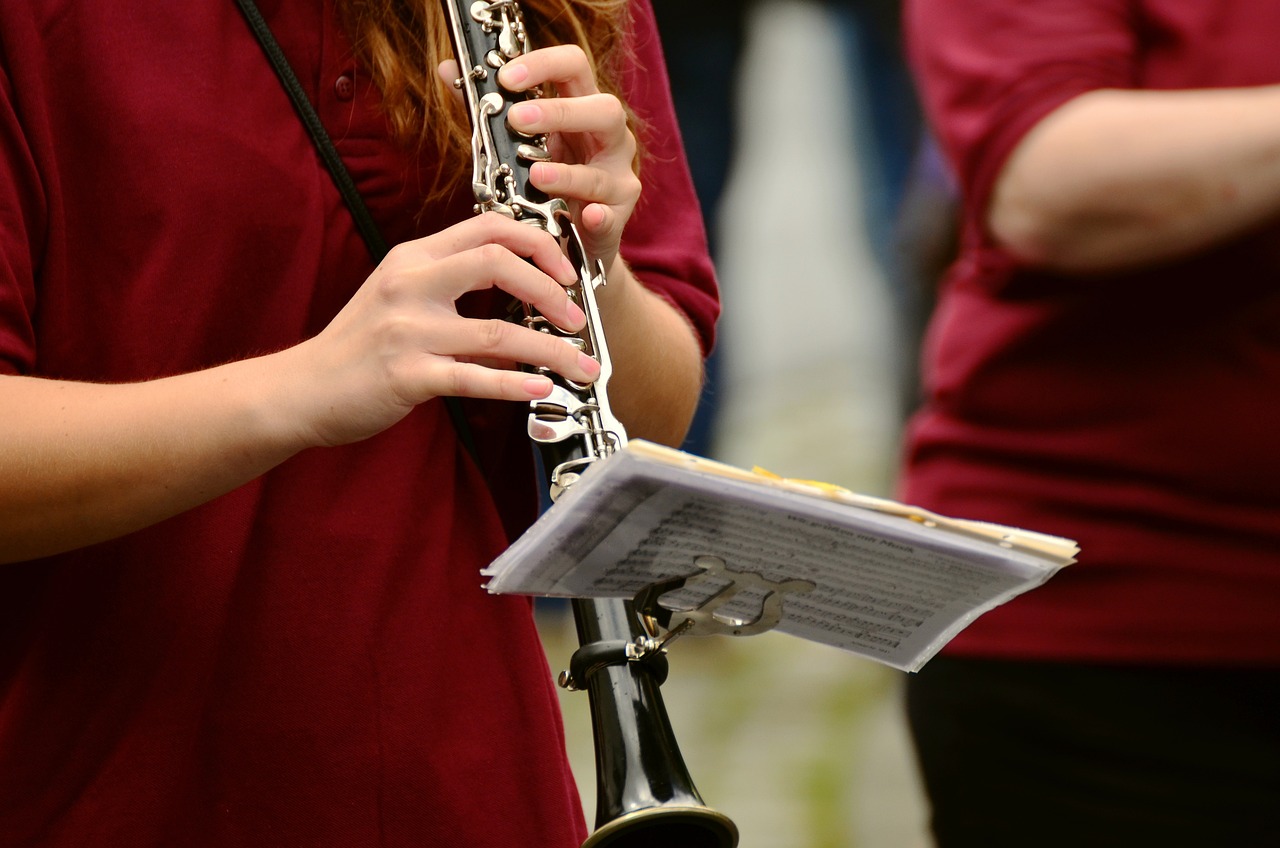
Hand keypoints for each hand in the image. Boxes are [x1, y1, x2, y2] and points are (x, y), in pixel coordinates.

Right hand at [281, 213, 601, 447]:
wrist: (302, 389)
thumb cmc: (357, 348)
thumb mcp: (403, 304)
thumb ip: (457, 299)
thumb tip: (522, 315)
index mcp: (413, 258)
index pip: (489, 228)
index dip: (538, 244)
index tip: (564, 273)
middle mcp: (410, 284)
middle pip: (498, 262)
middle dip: (551, 289)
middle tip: (576, 317)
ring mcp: (407, 329)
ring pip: (498, 330)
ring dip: (551, 350)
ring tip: (580, 366)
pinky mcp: (407, 375)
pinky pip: (473, 377)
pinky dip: (515, 384)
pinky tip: (541, 390)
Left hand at [496, 45, 641, 273]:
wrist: (568, 241)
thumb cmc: (543, 182)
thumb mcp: (518, 142)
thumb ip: (486, 108)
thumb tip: (445, 69)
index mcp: (583, 108)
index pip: (574, 67)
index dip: (544, 65)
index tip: (506, 77)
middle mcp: (609, 139)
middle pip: (603, 109)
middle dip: (560, 112)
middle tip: (517, 119)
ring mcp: (617, 178)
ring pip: (601, 168)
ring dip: (568, 172)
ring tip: (536, 175)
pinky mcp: (617, 217)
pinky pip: (609, 216)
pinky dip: (598, 216)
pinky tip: (585, 216)